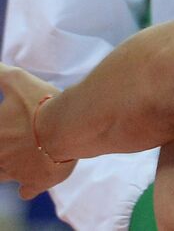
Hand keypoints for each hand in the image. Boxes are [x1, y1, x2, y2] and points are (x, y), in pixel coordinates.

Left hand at [0, 64, 74, 197]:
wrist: (69, 125)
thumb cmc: (42, 103)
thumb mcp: (16, 80)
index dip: (2, 132)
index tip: (7, 128)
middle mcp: (0, 157)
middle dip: (2, 150)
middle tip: (13, 141)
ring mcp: (17, 172)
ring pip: (3, 175)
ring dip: (8, 168)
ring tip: (20, 158)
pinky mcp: (37, 181)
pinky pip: (27, 190)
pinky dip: (28, 188)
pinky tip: (28, 186)